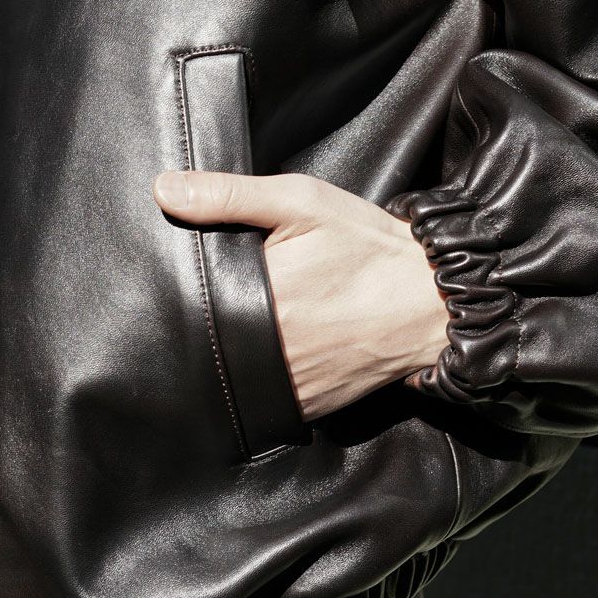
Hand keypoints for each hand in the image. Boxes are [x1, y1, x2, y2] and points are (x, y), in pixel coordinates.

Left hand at [152, 170, 451, 420]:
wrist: (433, 303)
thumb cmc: (370, 248)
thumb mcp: (304, 203)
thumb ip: (231, 196)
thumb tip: (164, 190)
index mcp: (261, 298)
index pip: (191, 298)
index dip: (183, 288)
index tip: (188, 276)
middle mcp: (269, 350)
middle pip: (208, 340)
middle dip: (207, 320)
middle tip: (221, 299)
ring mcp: (288, 385)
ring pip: (231, 374)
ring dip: (228, 354)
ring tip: (245, 326)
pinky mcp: (306, 407)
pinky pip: (264, 398)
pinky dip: (258, 379)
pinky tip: (272, 353)